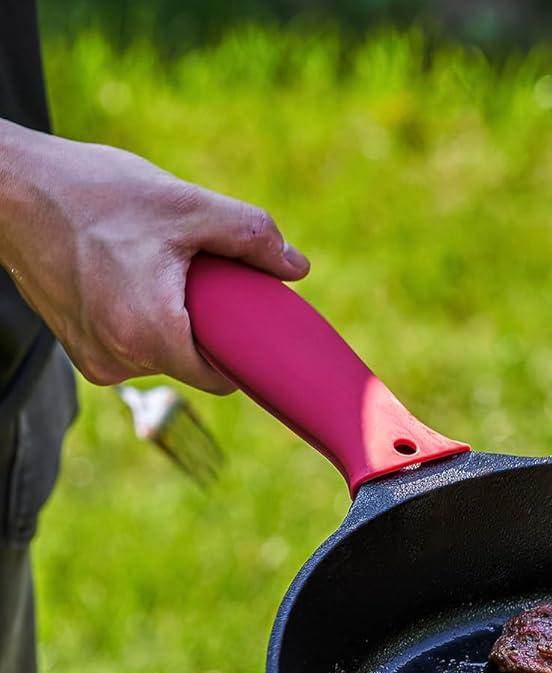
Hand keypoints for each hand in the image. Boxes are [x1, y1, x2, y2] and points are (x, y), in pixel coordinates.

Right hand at [0, 124, 308, 393]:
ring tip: (153, 269)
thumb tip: (297, 268)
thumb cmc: (92, 193)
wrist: (7, 188)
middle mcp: (120, 362)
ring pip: (161, 355)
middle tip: (197, 276)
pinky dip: (138, 319)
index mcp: (151, 336)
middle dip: (206, 327)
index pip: (223, 378)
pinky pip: (129, 346)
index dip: (244, 353)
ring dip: (170, 321)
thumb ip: (249, 236)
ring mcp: (95, 361)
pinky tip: (126, 278)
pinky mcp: (77, 351)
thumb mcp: (184, 206)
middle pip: (193, 364)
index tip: (250, 324)